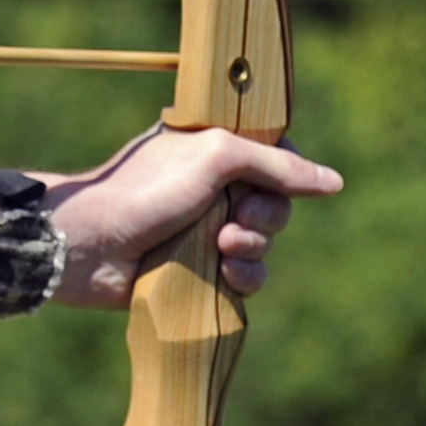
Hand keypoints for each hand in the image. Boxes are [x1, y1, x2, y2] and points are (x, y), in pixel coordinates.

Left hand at [38, 128, 342, 307]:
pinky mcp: (201, 271)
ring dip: (254, 247)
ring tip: (222, 247)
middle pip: (276, 201)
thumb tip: (334, 183)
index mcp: (214, 148)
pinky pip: (248, 276)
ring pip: (264, 243)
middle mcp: (213, 188)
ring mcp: (206, 230)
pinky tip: (225, 275)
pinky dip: (244, 277)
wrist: (92, 245)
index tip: (277, 179)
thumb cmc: (146, 191)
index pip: (275, 156)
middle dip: (267, 213)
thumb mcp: (214, 157)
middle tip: (238, 215)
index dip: (286, 172)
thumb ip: (275, 165)